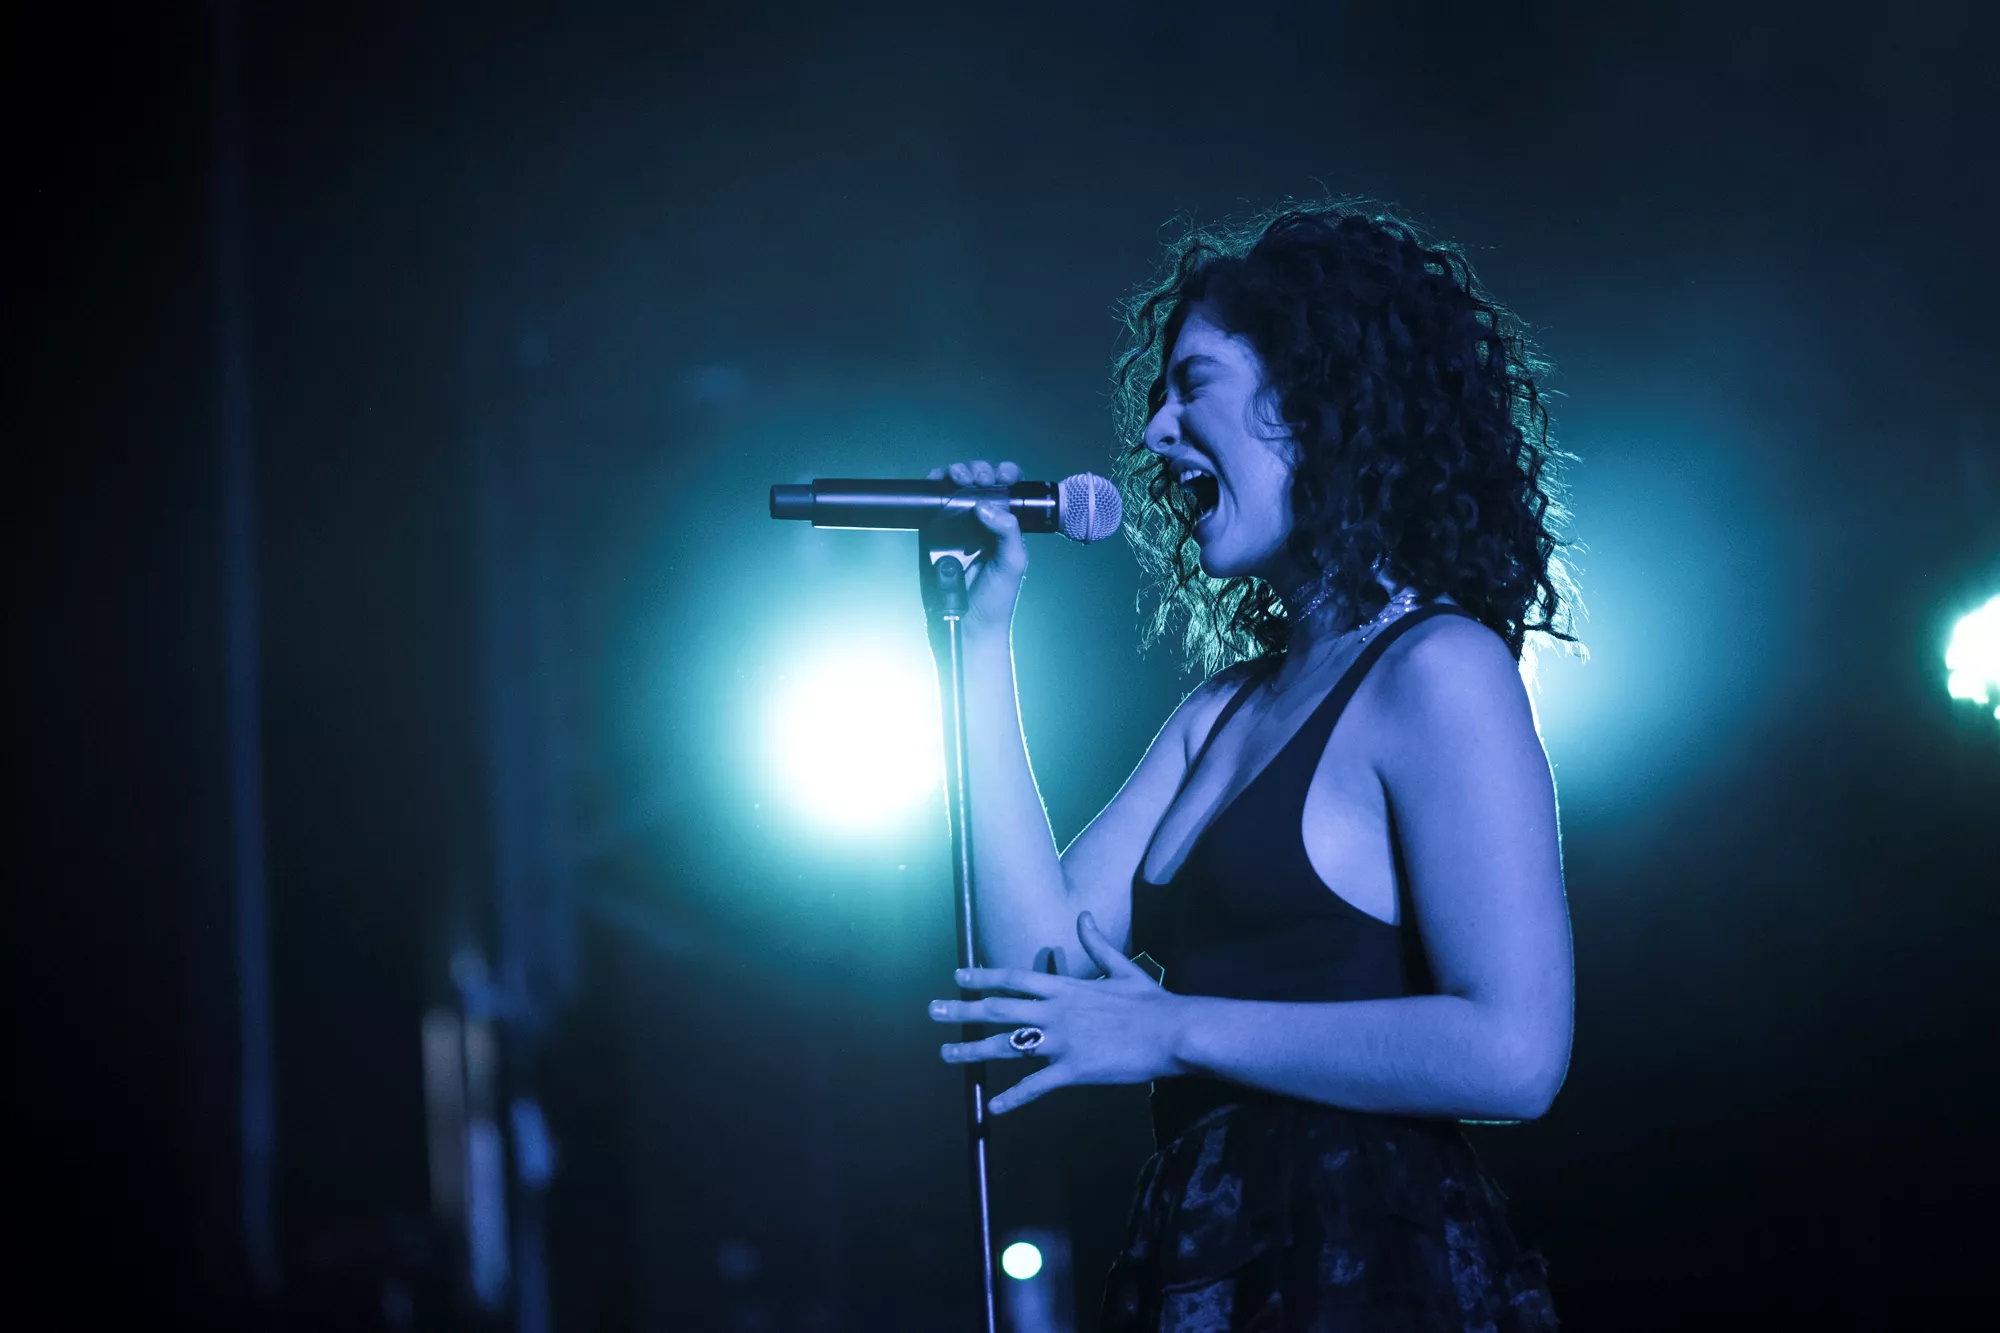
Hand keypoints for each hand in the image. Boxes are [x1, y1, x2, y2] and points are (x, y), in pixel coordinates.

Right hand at [925, 459, 1026, 637]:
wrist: (966, 626)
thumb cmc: (995, 600)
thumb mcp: (1012, 563)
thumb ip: (1007, 532)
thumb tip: (986, 505)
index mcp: (1006, 526)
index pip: (1008, 490)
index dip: (1004, 475)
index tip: (1001, 476)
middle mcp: (982, 523)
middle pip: (980, 482)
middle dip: (978, 470)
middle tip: (976, 478)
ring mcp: (957, 527)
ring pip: (955, 488)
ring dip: (956, 473)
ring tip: (957, 475)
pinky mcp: (934, 534)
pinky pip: (932, 505)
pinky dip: (933, 488)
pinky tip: (936, 483)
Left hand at [927, 912, 1188, 1113]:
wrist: (1176, 1032)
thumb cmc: (1152, 1002)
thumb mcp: (1121, 968)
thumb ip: (1096, 944)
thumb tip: (1083, 915)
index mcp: (1065, 987)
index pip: (1014, 977)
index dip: (983, 976)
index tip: (957, 975)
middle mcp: (1056, 1012)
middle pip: (999, 1009)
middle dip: (963, 1010)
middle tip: (934, 1011)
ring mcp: (1063, 1042)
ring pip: (1008, 1046)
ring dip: (974, 1050)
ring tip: (947, 1053)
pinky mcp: (1075, 1070)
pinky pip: (1036, 1086)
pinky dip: (1013, 1098)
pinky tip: (993, 1107)